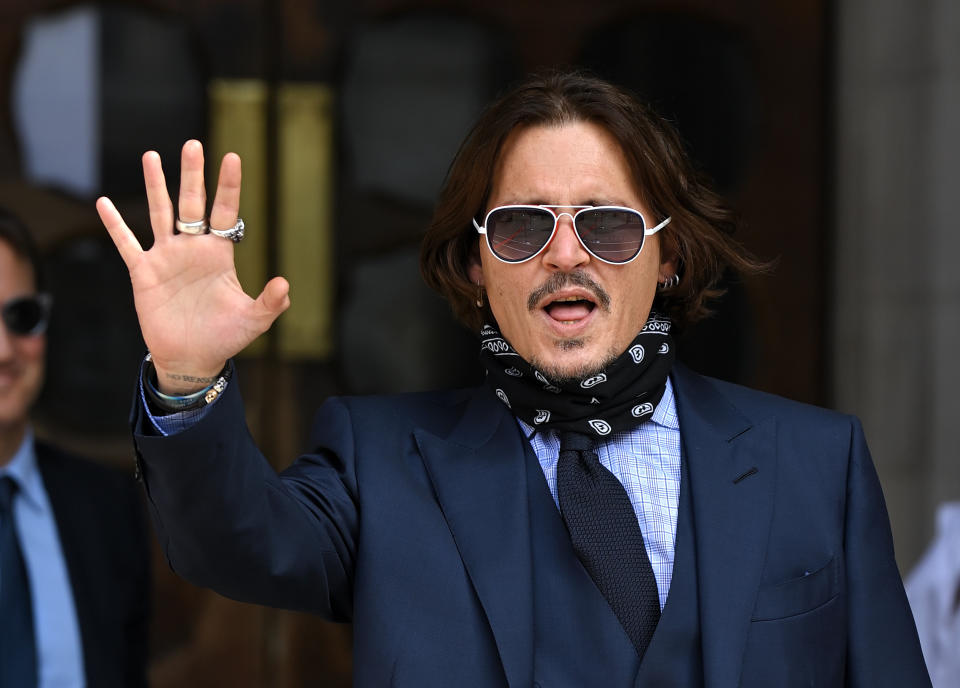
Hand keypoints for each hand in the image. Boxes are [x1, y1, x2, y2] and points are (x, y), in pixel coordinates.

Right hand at [97, 140, 289, 394]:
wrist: (193, 358)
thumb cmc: (226, 337)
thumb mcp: (254, 321)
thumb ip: (270, 303)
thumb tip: (285, 285)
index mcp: (220, 254)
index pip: (226, 212)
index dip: (229, 186)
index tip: (233, 157)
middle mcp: (193, 248)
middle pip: (192, 203)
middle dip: (193, 175)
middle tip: (193, 144)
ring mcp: (167, 257)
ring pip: (160, 213)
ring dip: (156, 186)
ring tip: (152, 155)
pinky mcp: (144, 273)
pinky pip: (127, 244)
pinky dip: (115, 225)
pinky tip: (103, 203)